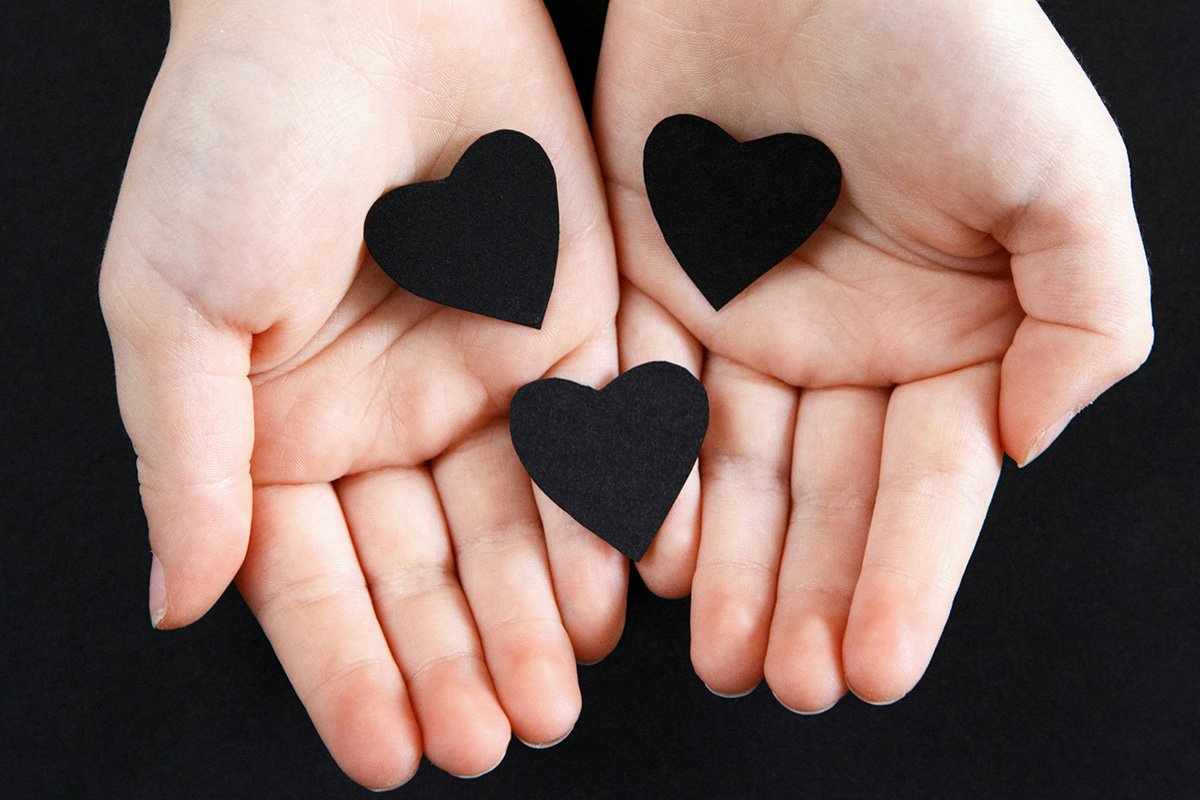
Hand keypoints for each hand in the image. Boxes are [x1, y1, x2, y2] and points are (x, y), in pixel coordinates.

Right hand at [100, 0, 624, 786]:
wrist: (361, 5)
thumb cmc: (239, 139)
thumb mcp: (174, 309)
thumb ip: (192, 462)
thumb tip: (179, 599)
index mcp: (282, 430)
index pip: (316, 582)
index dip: (349, 670)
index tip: (384, 753)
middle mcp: (388, 421)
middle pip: (428, 570)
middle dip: (458, 657)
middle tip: (491, 741)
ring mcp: (485, 381)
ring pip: (522, 525)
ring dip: (539, 613)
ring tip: (554, 696)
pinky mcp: (575, 331)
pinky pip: (602, 438)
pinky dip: (614, 512)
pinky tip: (620, 585)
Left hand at [592, 0, 1151, 708]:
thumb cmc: (946, 41)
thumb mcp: (1059, 174)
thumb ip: (1081, 316)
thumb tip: (1026, 445)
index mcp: (947, 342)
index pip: (926, 488)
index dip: (904, 581)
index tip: (874, 667)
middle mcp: (844, 352)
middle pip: (821, 500)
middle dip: (804, 594)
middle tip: (783, 683)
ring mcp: (744, 327)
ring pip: (728, 472)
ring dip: (722, 564)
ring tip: (717, 651)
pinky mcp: (652, 291)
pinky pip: (643, 398)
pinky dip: (642, 471)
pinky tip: (644, 545)